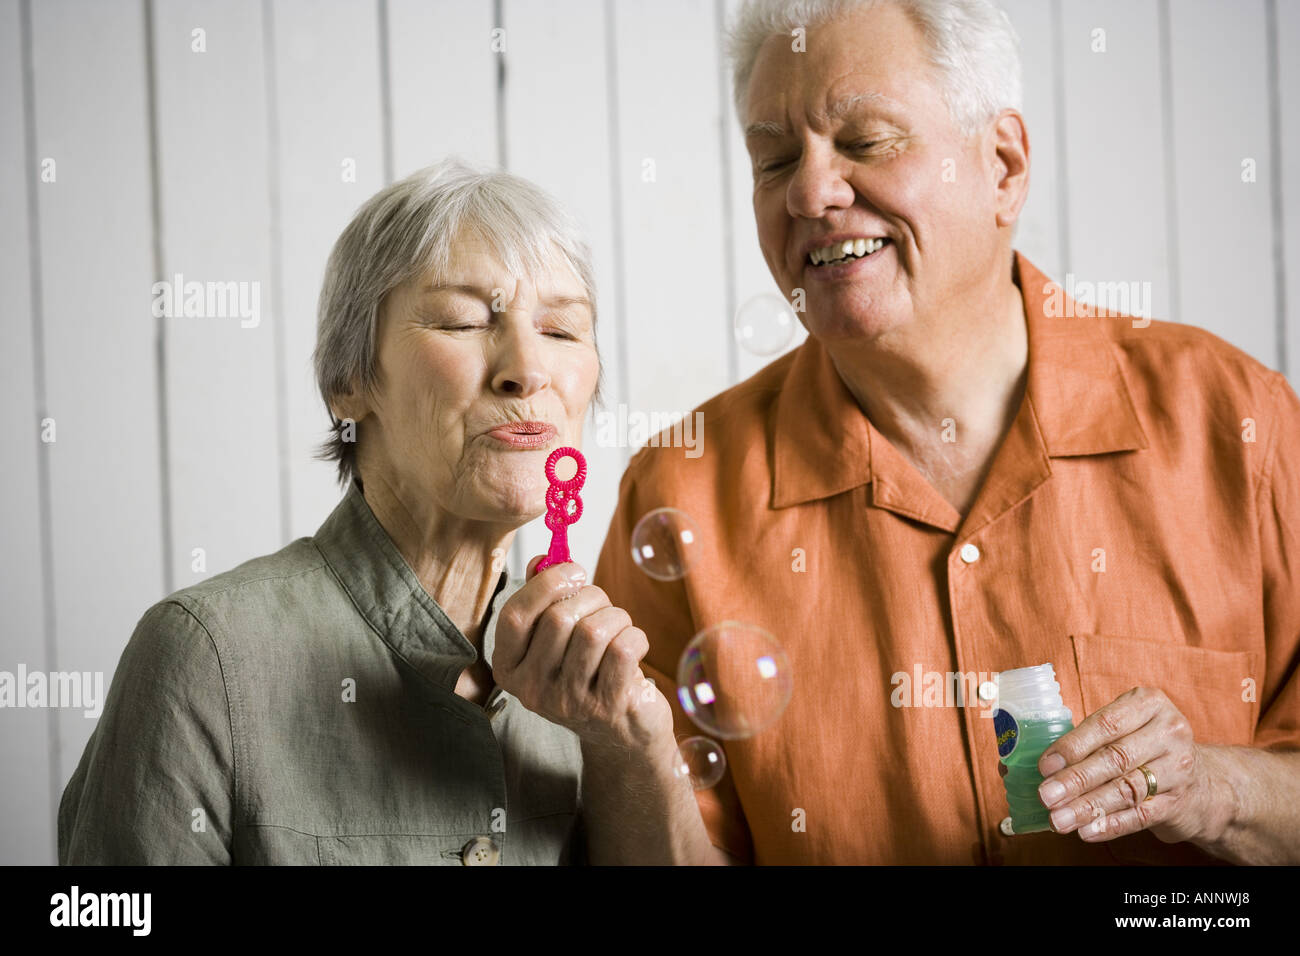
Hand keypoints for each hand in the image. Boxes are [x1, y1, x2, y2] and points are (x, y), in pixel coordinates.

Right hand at [492, 557, 672, 754]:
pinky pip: (623, 648)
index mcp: (510, 668)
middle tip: (602, 605)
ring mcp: (569, 702)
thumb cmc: (586, 672)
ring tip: (618, 628)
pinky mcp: (608, 706)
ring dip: (616, 616)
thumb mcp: (556, 640)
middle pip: (559, 618)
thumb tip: (543, 559)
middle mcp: (532, 690)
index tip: (574, 571)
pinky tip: (633, 647)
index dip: (545, 584)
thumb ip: (544, 598)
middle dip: (591, 597)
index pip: (514, 616)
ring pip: (593, 631)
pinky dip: (635, 636)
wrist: (621, 731)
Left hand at [1033, 686, 1231, 845]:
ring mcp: (1179, 768)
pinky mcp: (1181, 801)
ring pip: (1126, 789)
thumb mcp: (1124, 729)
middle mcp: (1169, 732)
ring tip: (1059, 819)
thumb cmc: (1143, 746)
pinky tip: (1087, 831)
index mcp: (1148, 704)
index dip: (1073, 746)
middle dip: (1075, 780)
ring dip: (1088, 806)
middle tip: (1045, 796)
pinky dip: (1112, 824)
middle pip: (1114, 759)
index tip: (1045, 765)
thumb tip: (1030, 763)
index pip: (1106, 724)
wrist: (1203, 780)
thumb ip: (1086, 739)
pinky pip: (1142, 815)